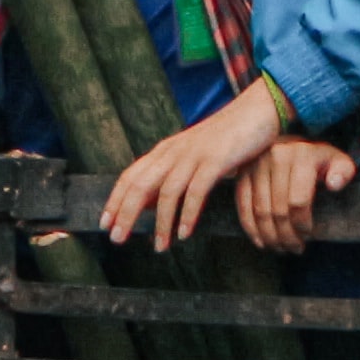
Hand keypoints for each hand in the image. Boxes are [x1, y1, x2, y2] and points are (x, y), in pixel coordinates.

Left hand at [96, 89, 285, 249]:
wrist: (255, 111)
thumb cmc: (225, 138)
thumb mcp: (191, 155)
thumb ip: (170, 175)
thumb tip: (147, 204)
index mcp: (165, 150)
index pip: (130, 176)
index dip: (115, 200)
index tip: (105, 223)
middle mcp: (173, 152)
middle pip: (140, 185)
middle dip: (125, 214)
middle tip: (117, 239)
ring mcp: (193, 155)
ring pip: (166, 192)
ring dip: (160, 223)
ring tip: (159, 247)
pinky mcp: (215, 160)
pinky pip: (196, 191)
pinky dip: (188, 214)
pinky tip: (185, 233)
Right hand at [235, 137, 355, 254]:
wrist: (292, 142)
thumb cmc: (318, 158)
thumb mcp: (338, 160)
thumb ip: (343, 171)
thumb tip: (334, 185)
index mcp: (302, 155)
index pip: (298, 201)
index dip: (302, 224)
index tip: (308, 236)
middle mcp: (276, 156)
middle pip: (278, 209)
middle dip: (287, 236)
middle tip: (295, 249)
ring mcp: (256, 164)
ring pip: (260, 211)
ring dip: (270, 236)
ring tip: (281, 249)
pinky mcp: (242, 172)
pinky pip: (243, 204)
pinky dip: (250, 227)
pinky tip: (262, 242)